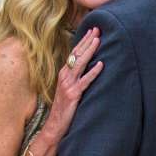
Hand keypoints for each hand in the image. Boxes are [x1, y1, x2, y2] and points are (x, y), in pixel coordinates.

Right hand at [39, 27, 104, 143]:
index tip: (92, 30)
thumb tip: (88, 66)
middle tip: (98, 29)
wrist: (55, 125)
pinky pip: (85, 81)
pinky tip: (101, 64)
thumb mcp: (69, 89)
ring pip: (80, 63)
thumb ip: (76, 77)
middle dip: (87, 41)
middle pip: (77, 54)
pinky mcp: (74, 94)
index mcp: (64, 73)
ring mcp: (68, 84)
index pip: (74, 53)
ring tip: (98, 40)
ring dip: (90, 51)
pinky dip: (94, 72)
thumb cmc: (64, 108)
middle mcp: (65, 76)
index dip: (83, 41)